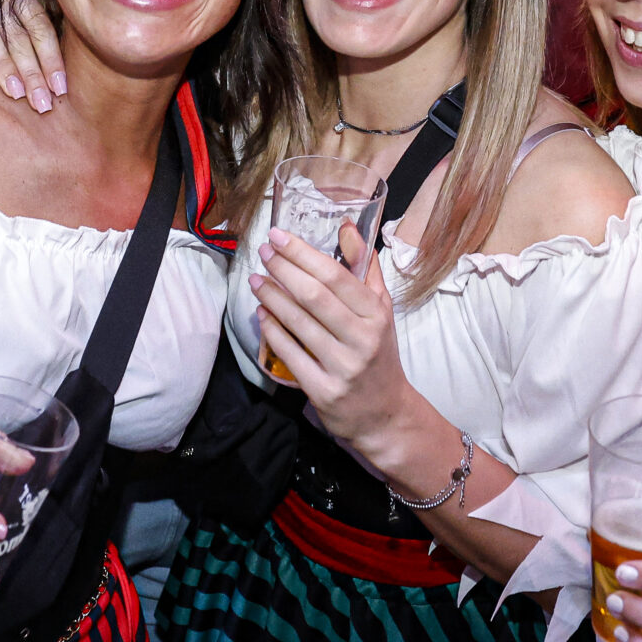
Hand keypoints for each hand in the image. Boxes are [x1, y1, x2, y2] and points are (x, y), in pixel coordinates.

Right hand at [0, 0, 63, 114]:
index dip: (51, 58)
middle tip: (40, 101)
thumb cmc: (16, 45)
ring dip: (2, 64)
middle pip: (16, 35)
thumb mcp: (35, 41)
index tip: (58, 88)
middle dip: (31, 72)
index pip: (40, 27)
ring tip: (14, 92)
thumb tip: (65, 83)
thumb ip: (48, 50)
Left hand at [250, 223, 413, 451]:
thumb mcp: (381, 311)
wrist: (385, 414)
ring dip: (272, 297)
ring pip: (299, 323)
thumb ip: (365, 270)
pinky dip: (273, 331)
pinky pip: (291, 355)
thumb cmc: (379, 354)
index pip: (336, 276)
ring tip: (255, 280)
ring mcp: (343, 366)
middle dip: (283, 269)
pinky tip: (262, 314)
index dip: (303, 253)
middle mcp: (363, 338)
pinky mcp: (324, 390)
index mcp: (376, 314)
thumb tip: (347, 227)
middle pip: (314, 296)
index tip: (278, 236)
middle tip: (263, 252)